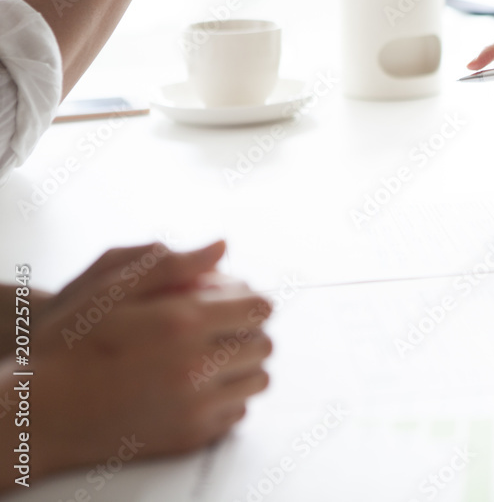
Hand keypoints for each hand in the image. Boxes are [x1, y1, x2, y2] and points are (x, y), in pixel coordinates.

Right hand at [27, 241, 272, 476]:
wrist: (41, 411)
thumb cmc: (70, 342)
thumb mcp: (110, 288)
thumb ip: (172, 264)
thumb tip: (222, 246)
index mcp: (183, 323)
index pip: (257, 308)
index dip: (251, 300)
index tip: (237, 300)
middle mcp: (196, 367)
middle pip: (263, 345)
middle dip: (251, 330)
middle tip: (228, 326)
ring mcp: (196, 407)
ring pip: (258, 381)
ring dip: (246, 364)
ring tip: (219, 355)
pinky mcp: (190, 436)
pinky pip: (237, 412)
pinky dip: (230, 396)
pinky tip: (205, 385)